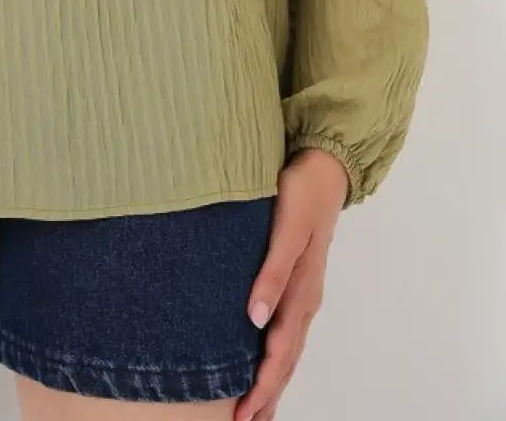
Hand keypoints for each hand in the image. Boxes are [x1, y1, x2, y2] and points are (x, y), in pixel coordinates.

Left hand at [234, 147, 349, 420]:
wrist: (324, 170)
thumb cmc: (300, 195)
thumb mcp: (286, 229)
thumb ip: (271, 272)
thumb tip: (254, 318)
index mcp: (301, 292)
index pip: (279, 351)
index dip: (262, 385)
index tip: (242, 413)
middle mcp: (304, 300)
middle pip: (285, 359)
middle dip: (266, 394)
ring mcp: (304, 293)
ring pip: (288, 349)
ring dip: (273, 381)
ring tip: (255, 410)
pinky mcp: (298, 282)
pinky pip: (289, 331)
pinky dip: (278, 356)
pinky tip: (265, 363)